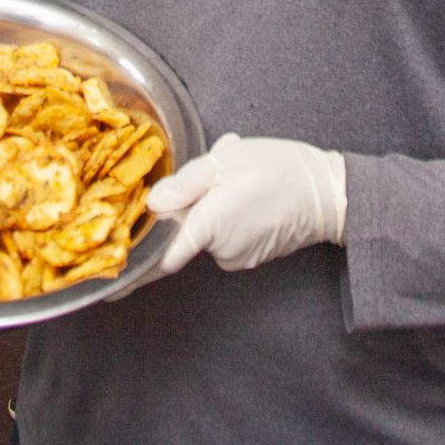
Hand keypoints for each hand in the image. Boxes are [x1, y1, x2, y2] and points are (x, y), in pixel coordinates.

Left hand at [146, 133, 346, 274]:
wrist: (328, 194)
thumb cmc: (279, 171)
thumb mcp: (227, 162)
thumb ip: (185, 184)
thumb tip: (153, 204)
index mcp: (208, 225)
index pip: (164, 254)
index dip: (140, 263)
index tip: (116, 282)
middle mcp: (220, 249)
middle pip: (188, 228)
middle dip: (195, 202)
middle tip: (219, 172)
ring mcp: (237, 257)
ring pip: (209, 229)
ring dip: (216, 206)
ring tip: (243, 179)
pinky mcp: (252, 257)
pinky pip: (229, 235)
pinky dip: (233, 215)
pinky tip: (253, 193)